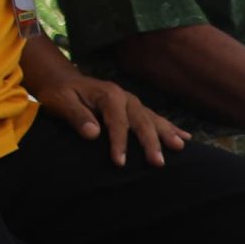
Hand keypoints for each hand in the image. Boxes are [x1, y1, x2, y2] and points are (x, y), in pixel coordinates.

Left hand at [19, 38, 187, 166]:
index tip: (120, 162)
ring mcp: (132, 102)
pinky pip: (154, 118)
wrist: (62, 80)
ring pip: (152, 119)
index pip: (118, 121)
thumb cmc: (60, 94)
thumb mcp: (61, 102)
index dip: (120, 142)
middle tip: (158, 162)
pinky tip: (184, 137)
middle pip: (141, 121)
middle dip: (151, 142)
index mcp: (108, 94)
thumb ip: (77, 116)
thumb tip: (94, 133)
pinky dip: (169, 127)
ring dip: (166, 134)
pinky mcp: (134, 108)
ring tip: (180, 147)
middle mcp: (125, 97)